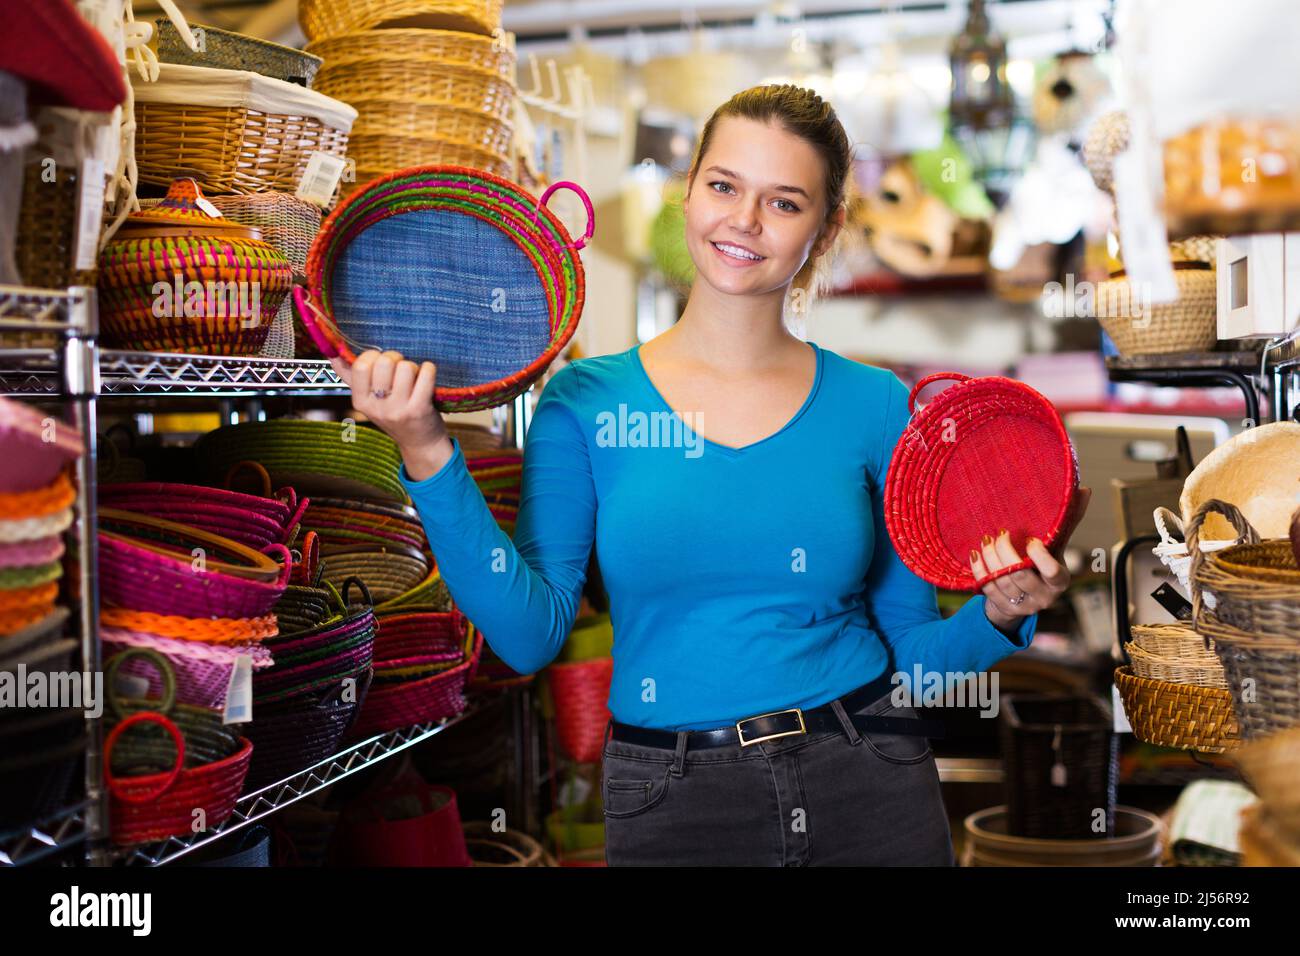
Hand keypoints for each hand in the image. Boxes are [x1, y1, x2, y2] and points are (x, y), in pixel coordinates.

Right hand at [329, 350, 452, 480]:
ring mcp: (398, 410)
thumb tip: (332, 353)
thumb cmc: (394, 414)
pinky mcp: (420, 410)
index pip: (360, 366)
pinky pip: (426, 374)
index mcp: (360, 402)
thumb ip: (350, 376)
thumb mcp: (368, 400)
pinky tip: (426, 376)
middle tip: (400, 369)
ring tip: (413, 378)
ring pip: (406, 367)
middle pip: (384, 362)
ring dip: (413, 366)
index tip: (380, 362)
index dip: (372, 356)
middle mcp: (377, 408)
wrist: (420, 444)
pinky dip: (429, 369)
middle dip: (395, 358)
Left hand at [969, 487, 1091, 631]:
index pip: (1052, 571)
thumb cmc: (1041, 564)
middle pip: (1021, 575)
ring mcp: (1023, 605)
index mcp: (1061, 580)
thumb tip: (1083, 490)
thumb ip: (1067, 522)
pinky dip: (979, 570)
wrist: (1023, 595)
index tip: (1029, 539)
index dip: (1039, 556)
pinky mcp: (1004, 608)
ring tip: (986, 541)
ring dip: (990, 558)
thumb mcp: (1055, 545)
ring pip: (1002, 581)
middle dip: (1005, 552)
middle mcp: (1044, 597)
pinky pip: (987, 589)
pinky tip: (976, 555)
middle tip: (999, 534)